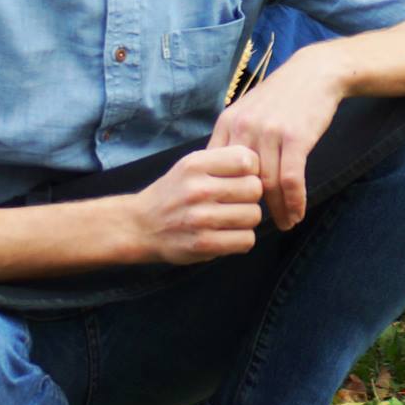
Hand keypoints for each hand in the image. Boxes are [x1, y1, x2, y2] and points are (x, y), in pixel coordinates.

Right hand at [132, 146, 264, 263]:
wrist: (139, 226)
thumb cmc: (174, 193)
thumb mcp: (192, 166)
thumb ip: (224, 161)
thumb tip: (265, 162)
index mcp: (196, 164)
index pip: (248, 159)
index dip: (251, 170)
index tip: (241, 178)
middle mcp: (198, 189)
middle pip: (255, 189)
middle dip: (250, 196)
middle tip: (236, 201)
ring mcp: (199, 218)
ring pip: (254, 215)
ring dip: (247, 219)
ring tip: (230, 218)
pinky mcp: (202, 244)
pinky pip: (246, 240)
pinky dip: (241, 239)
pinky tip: (227, 234)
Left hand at [209, 46, 345, 229]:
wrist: (315, 73)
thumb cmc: (282, 97)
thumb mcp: (248, 111)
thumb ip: (235, 140)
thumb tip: (223, 175)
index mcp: (227, 124)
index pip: (218, 171)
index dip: (225, 196)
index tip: (233, 214)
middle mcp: (244, 129)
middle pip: (242, 181)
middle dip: (250, 209)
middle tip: (258, 227)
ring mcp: (269, 133)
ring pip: (268, 185)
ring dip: (278, 211)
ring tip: (285, 224)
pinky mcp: (294, 138)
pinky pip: (291, 180)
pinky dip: (295, 202)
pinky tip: (297, 213)